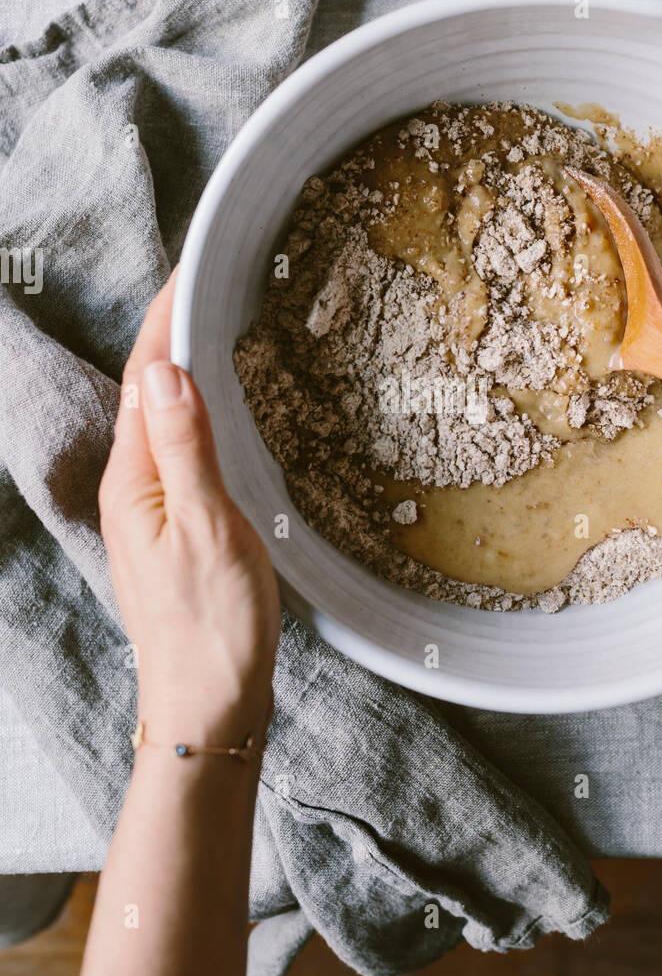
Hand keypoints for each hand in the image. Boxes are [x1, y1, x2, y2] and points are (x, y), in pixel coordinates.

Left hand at [99, 272, 280, 749]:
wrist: (209, 706)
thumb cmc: (213, 627)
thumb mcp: (207, 528)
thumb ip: (184, 447)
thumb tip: (165, 369)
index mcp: (133, 481)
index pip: (146, 378)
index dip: (167, 320)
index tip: (191, 268)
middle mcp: (131, 490)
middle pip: (146, 391)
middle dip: (171, 332)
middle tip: (206, 282)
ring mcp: (148, 512)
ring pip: (160, 420)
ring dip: (181, 369)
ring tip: (211, 326)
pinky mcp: (172, 531)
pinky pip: (176, 451)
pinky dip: (194, 413)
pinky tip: (216, 411)